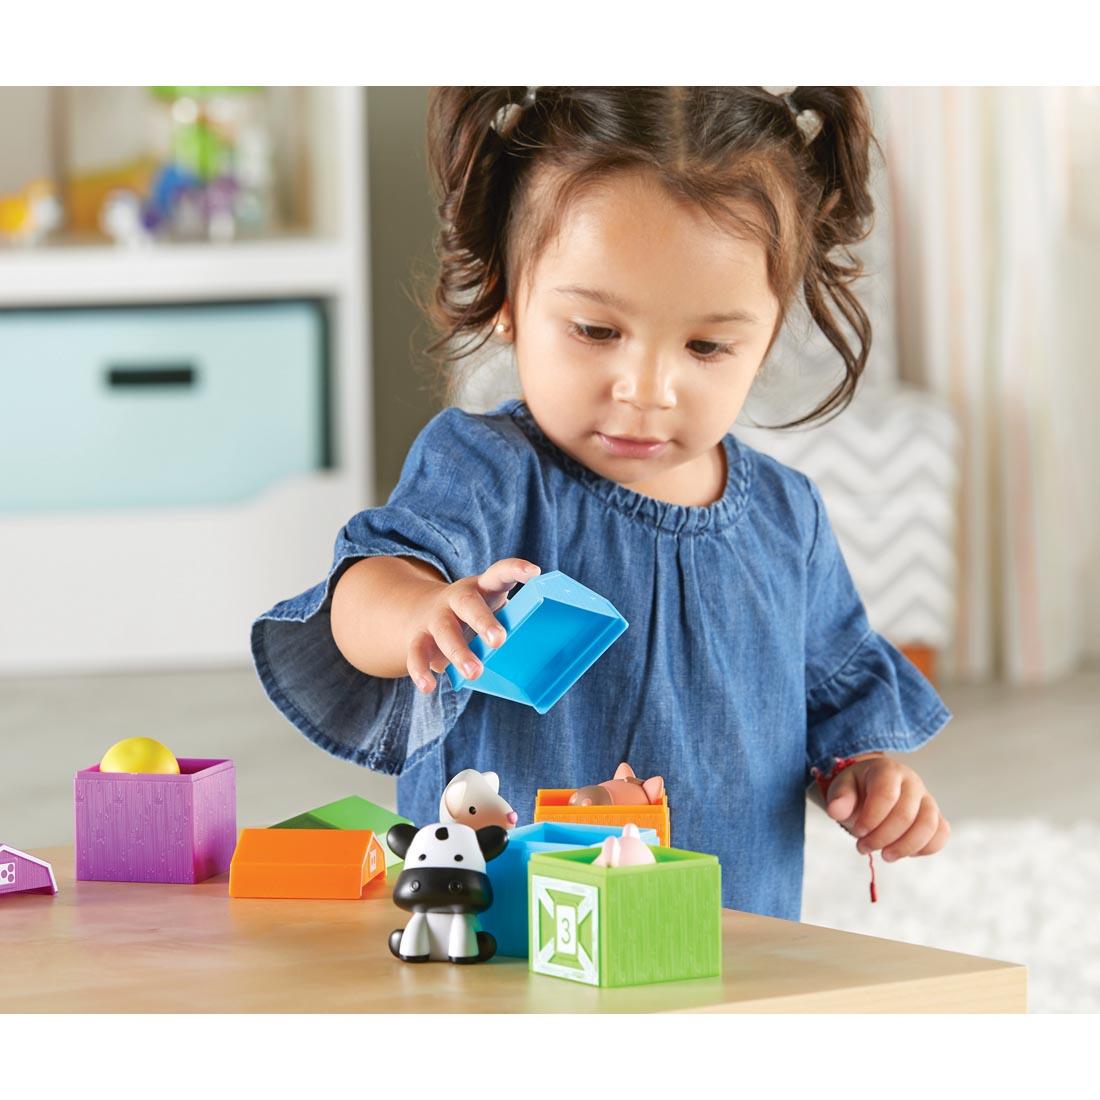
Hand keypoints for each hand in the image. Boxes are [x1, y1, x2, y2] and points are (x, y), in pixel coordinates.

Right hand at [406, 558, 540, 693]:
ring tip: (475, 673)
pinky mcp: (418, 638)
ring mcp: (436, 617)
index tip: (534, 572)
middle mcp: (457, 598)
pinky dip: (420, 670)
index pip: (499, 573)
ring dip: (459, 651)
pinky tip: (429, 687)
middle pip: (467, 603)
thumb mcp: (491, 610)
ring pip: (444, 630)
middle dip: (483, 621)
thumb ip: (511, 623)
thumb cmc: (472, 616)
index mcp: (481, 587)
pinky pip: (417, 652)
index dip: (515, 569)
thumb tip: (542, 657)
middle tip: (499, 641)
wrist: (420, 611)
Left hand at [824, 755, 949, 861]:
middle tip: (863, 847)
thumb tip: (835, 811)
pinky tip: (904, 853)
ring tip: (885, 855)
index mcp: (888, 770)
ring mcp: (927, 799)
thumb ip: (839, 797)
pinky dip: (926, 848)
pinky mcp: (936, 816)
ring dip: (905, 847)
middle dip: (882, 837)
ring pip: (928, 826)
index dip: (871, 818)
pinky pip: (942, 833)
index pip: (886, 795)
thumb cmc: (858, 789)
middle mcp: (912, 782)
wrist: (873, 790)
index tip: (858, 832)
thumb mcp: (843, 787)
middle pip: (906, 815)